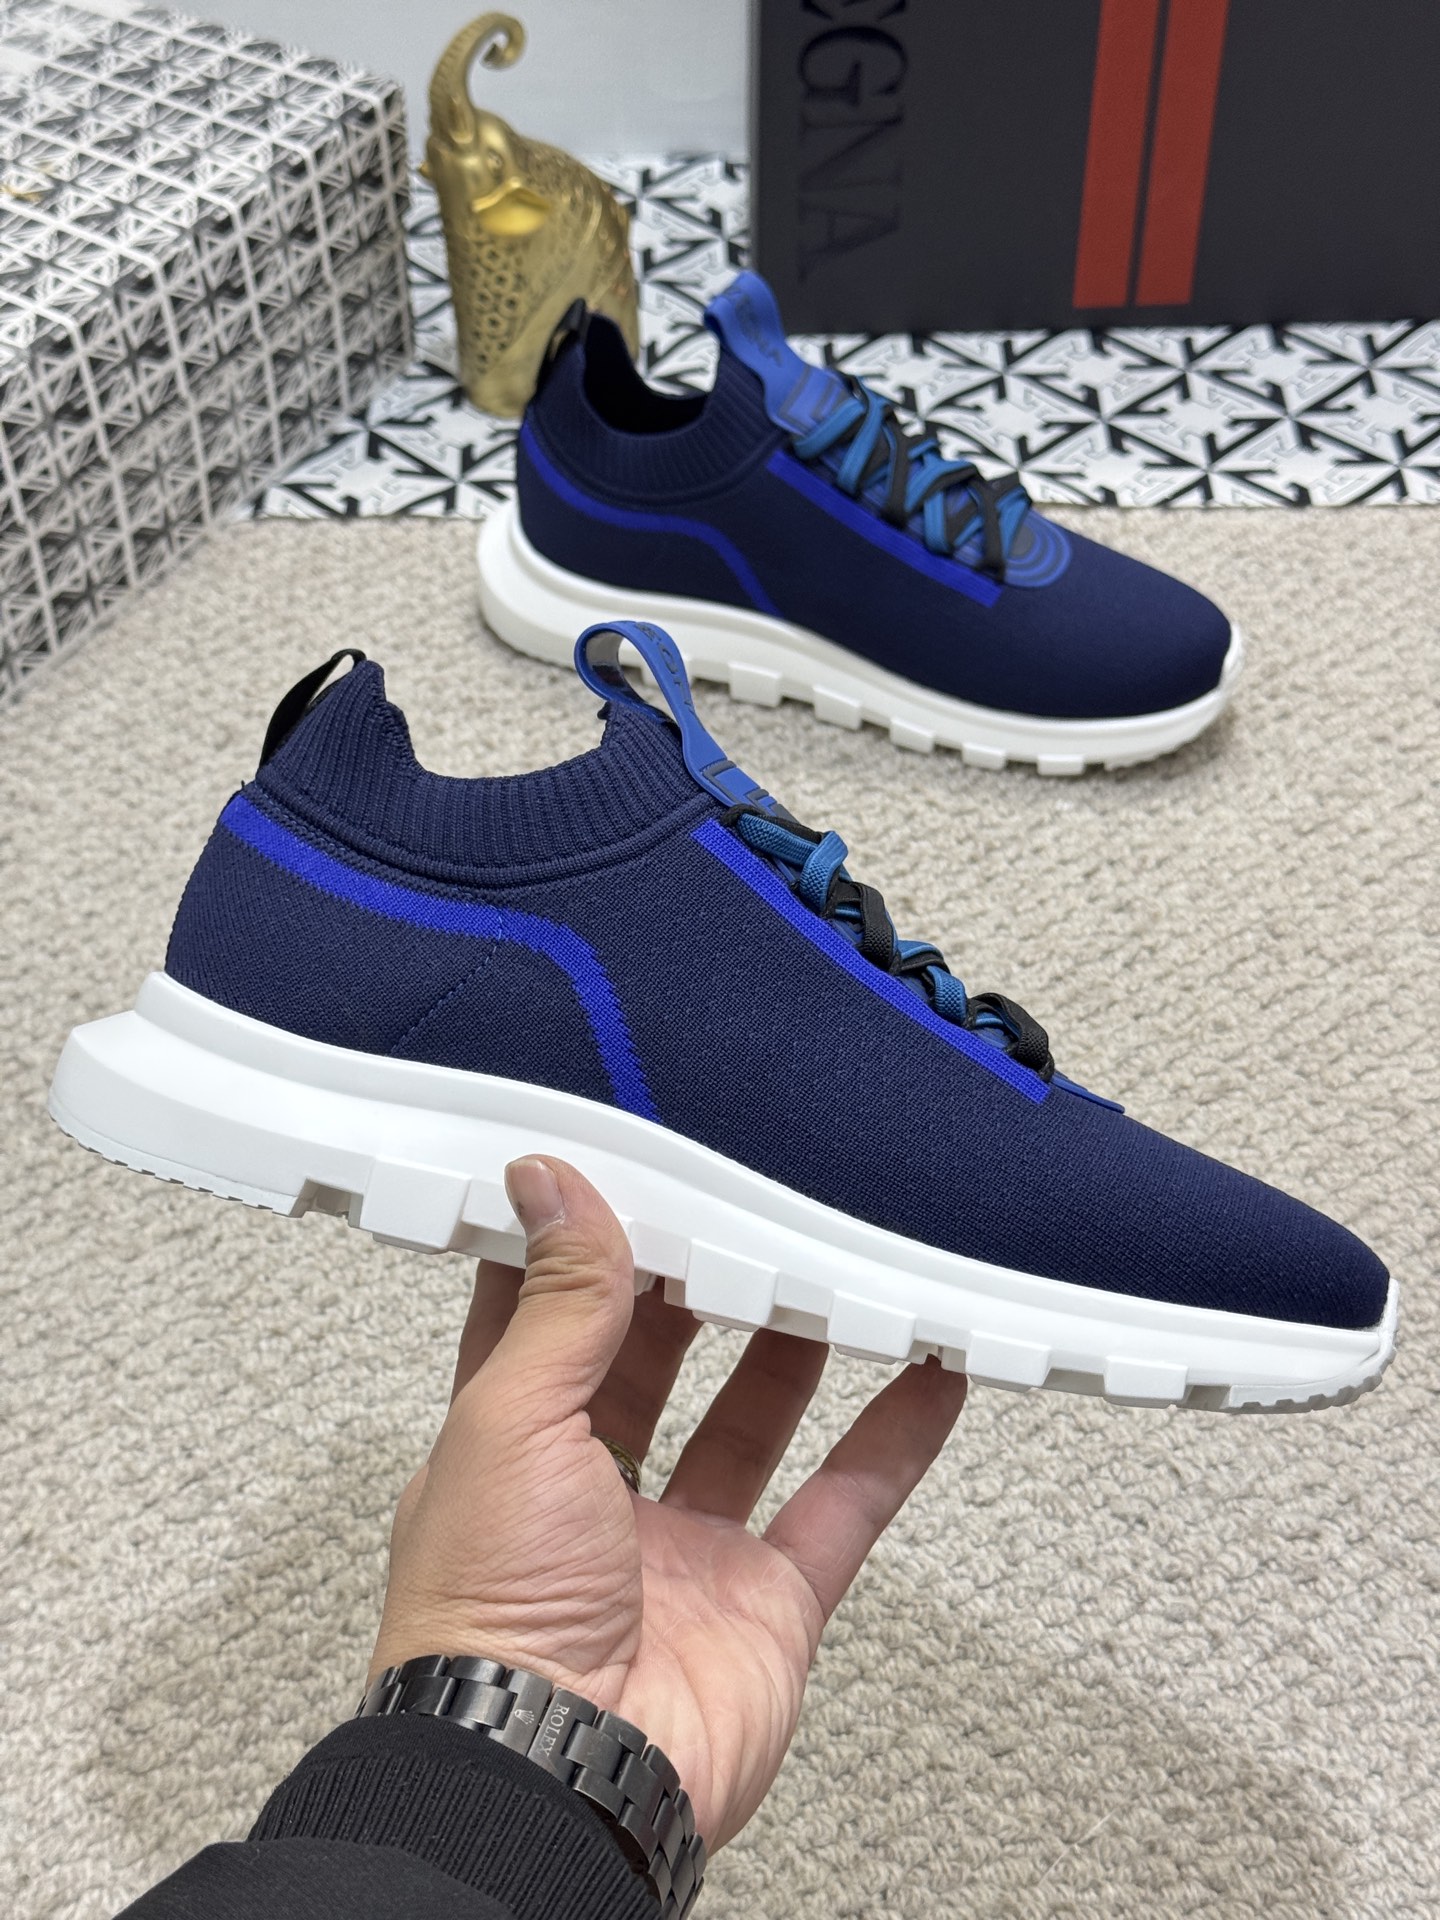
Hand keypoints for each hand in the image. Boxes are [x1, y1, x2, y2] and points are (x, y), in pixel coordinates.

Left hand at [371, 1156, 966, 1849]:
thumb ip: (557, 1303)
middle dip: (696, 1290)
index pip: (544, 1324)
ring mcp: (685, 1554)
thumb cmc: (490, 1620)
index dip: (580, 1253)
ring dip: (793, 1348)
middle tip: (742, 1207)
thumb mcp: (511, 1420)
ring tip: (833, 1264)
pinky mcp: (766, 1604)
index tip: (621, 1177)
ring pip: (752, 1424)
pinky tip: (928, 1373)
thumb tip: (550, 1184)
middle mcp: (593, 1501)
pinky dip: (891, 1442)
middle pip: (657, 1366)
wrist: (558, 1780)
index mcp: (509, 1452)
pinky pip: (843, 1507)